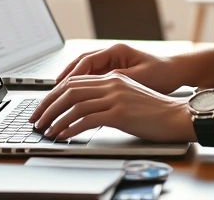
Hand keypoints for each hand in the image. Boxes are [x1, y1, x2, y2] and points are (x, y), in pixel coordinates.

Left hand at [29, 72, 193, 141]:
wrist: (177, 116)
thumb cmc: (156, 111)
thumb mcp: (130, 97)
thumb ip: (109, 96)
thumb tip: (85, 108)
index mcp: (113, 78)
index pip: (75, 82)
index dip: (54, 94)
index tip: (43, 107)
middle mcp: (112, 84)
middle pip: (70, 90)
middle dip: (48, 106)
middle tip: (36, 119)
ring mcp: (115, 98)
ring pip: (74, 105)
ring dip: (55, 118)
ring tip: (46, 130)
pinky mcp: (119, 113)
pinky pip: (86, 119)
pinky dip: (70, 128)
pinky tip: (62, 135)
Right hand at [54, 43, 183, 94]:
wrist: (176, 72)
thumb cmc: (162, 73)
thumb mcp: (140, 78)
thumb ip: (117, 80)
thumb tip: (96, 87)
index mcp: (116, 51)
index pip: (86, 61)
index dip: (71, 75)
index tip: (60, 87)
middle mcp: (111, 54)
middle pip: (80, 65)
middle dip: (64, 79)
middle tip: (51, 94)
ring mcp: (111, 62)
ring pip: (83, 72)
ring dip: (70, 84)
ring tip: (56, 97)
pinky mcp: (112, 72)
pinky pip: (91, 79)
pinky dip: (81, 88)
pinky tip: (72, 99)